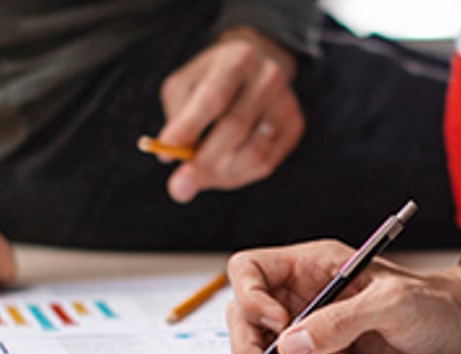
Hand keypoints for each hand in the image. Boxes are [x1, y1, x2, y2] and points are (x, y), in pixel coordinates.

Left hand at [157, 26, 303, 202]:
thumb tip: (172, 158)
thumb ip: (178, 117)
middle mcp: (268, 77)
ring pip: (254, 152)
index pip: (213, 97)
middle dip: (203, 163)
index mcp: (237, 58)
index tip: (165, 155)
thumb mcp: (186, 85)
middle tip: (178, 188)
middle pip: (235, 127)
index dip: (189, 128)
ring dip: (222, 174)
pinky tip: (222, 173)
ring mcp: (286, 103)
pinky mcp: (295, 126)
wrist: (257, 66)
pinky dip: (239, 175)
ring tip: (199, 178)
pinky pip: (266, 164)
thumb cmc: (211, 80)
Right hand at [225, 240, 460, 353]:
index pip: (249, 270)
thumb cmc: (438, 303)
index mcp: (314, 264)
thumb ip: (341, 321)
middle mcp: (306, 292)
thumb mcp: (392, 304)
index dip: (249, 297)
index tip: (276, 324)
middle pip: (246, 314)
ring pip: (266, 346)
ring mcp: (316, 326)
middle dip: (252, 345)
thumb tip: (291, 344)